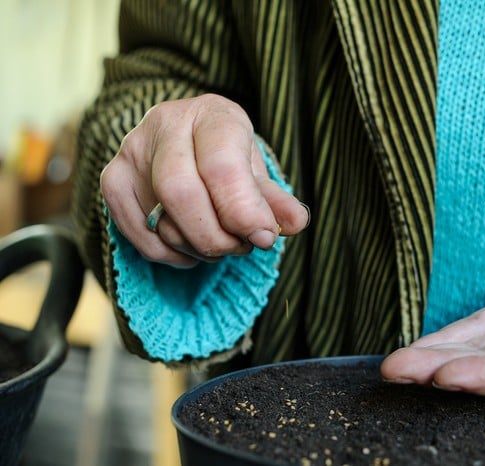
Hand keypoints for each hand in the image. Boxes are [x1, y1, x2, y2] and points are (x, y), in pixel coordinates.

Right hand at [101, 94, 308, 267]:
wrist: (185, 139)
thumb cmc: (227, 156)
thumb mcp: (256, 171)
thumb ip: (275, 200)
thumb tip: (295, 224)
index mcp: (211, 115)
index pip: (221, 167)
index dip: (243, 211)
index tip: (264, 236)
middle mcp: (165, 125)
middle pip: (181, 194)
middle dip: (217, 236)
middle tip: (241, 247)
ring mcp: (131, 151)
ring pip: (159, 220)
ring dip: (198, 247)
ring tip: (222, 243)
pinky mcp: (112, 179)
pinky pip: (139, 235)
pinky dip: (172, 254)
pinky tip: (192, 248)